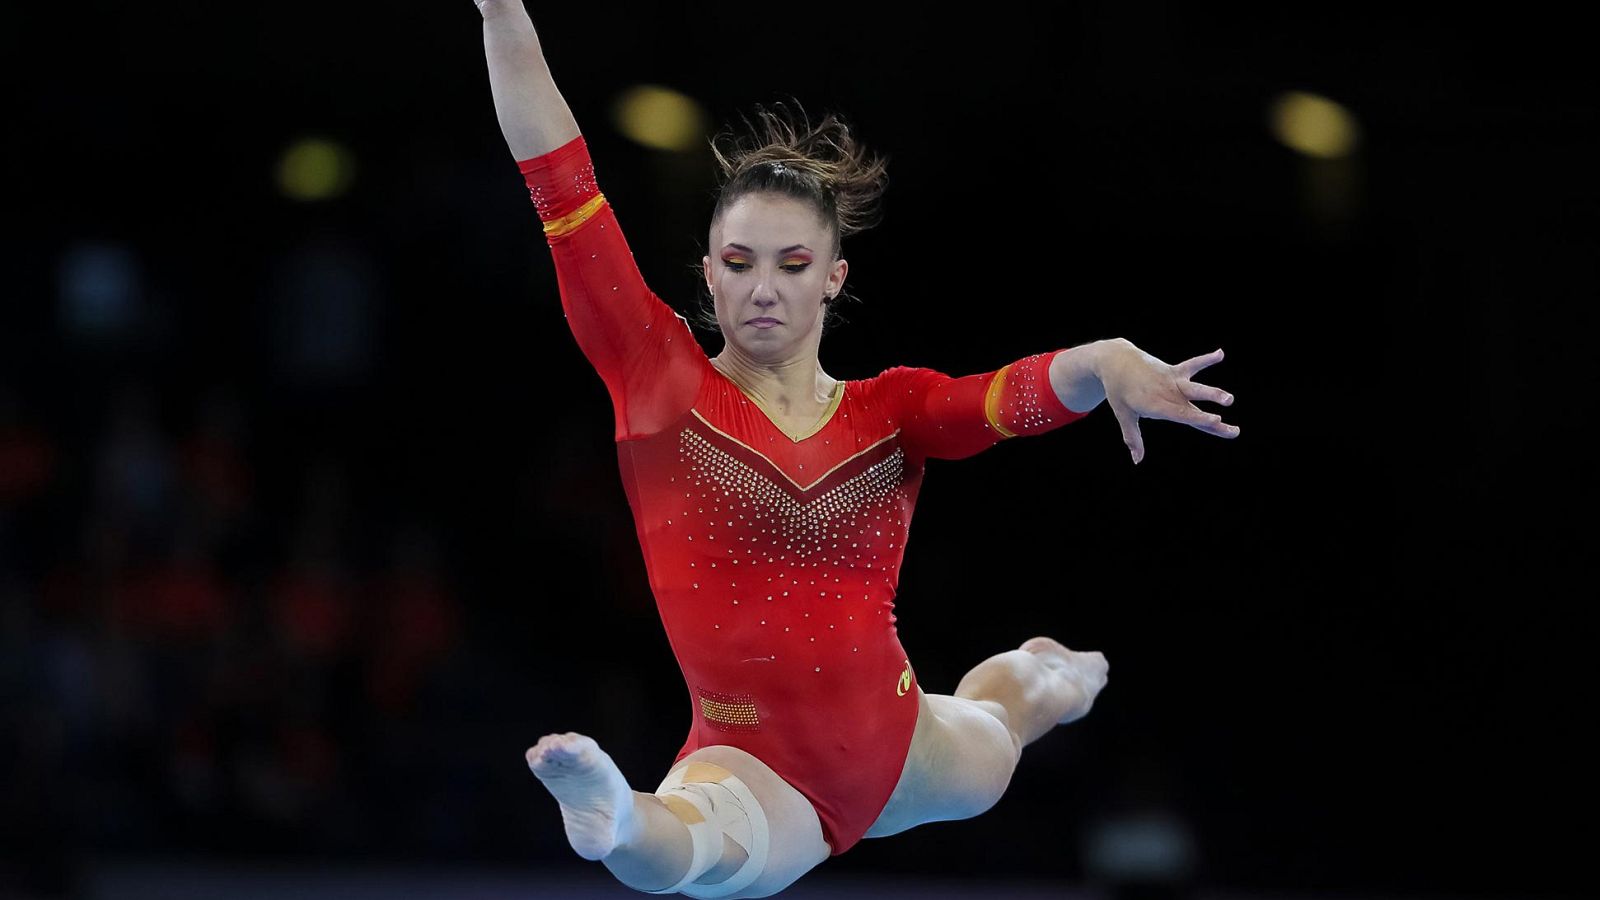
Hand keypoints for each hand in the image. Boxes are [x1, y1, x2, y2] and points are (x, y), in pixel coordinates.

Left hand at [1098, 340, 1238, 463]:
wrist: (1116, 361)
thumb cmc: (1119, 391)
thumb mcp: (1124, 416)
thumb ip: (1133, 438)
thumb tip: (1137, 461)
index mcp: (1156, 405)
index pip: (1181, 415)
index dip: (1200, 419)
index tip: (1217, 421)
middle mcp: (1167, 393)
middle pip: (1193, 408)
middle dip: (1211, 417)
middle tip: (1230, 426)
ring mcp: (1172, 380)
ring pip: (1195, 387)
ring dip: (1212, 393)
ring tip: (1229, 399)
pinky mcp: (1174, 370)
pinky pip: (1193, 364)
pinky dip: (1206, 359)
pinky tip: (1220, 353)